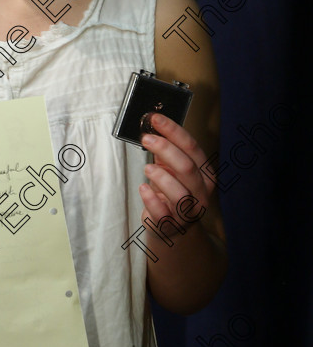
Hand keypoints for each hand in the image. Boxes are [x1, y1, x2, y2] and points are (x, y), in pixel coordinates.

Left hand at [138, 113, 214, 238]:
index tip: (155, 118)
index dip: (173, 130)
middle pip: (187, 167)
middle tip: (146, 138)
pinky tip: (143, 188)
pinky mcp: (171, 226)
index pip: (192, 147)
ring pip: (180, 194)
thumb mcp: (172, 167)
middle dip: (165, 148)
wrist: (172, 227)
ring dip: (161, 177)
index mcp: (204, 172)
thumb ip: (166, 149)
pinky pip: (163, 215)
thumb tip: (152, 124)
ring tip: (147, 168)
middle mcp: (200, 192)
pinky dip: (151, 200)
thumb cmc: (170, 190)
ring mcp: (188, 212)